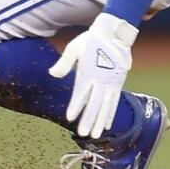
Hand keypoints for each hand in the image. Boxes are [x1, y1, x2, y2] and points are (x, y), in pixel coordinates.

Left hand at [49, 12, 137, 138]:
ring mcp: (111, 83)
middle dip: (89, 120)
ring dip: (101, 122)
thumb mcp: (74, 48)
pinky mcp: (118, 83)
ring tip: (96, 135)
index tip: (70, 118)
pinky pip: (115, 102)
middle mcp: (101, 80)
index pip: (81, 93)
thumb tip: (51, 73)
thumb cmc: (90, 40)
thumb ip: (64, 63)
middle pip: (94, 104)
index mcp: (89, 72)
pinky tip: (107, 125)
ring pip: (106, 106)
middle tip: (84, 134)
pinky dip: (111, 114)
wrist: (113, 33)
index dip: (75, 106)